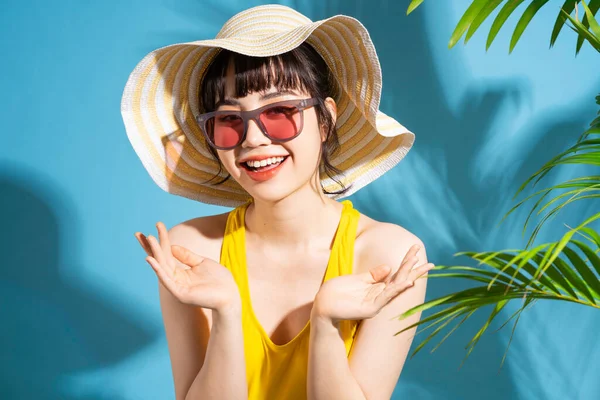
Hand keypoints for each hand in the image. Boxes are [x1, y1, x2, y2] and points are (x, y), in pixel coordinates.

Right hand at [135, 222, 239, 311]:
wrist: (230, 296)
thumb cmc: (219, 281)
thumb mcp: (202, 262)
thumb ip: (187, 256)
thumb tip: (172, 246)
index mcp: (181, 273)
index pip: (167, 254)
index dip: (161, 241)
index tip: (157, 225)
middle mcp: (176, 279)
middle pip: (160, 260)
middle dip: (151, 246)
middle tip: (139, 233)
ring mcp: (177, 287)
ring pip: (162, 267)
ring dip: (154, 253)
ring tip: (148, 239)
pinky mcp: (180, 294)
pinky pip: (166, 280)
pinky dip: (158, 269)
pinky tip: (151, 259)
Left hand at [312, 244, 433, 323]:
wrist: (323, 305)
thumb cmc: (338, 292)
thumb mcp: (357, 280)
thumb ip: (373, 275)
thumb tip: (389, 266)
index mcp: (377, 287)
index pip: (397, 273)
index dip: (407, 262)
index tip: (416, 249)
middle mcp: (380, 295)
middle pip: (401, 280)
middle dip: (414, 270)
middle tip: (430, 262)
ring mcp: (376, 302)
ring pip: (397, 287)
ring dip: (409, 278)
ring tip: (421, 269)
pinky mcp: (370, 308)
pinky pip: (386, 296)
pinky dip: (397, 289)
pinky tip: (407, 283)